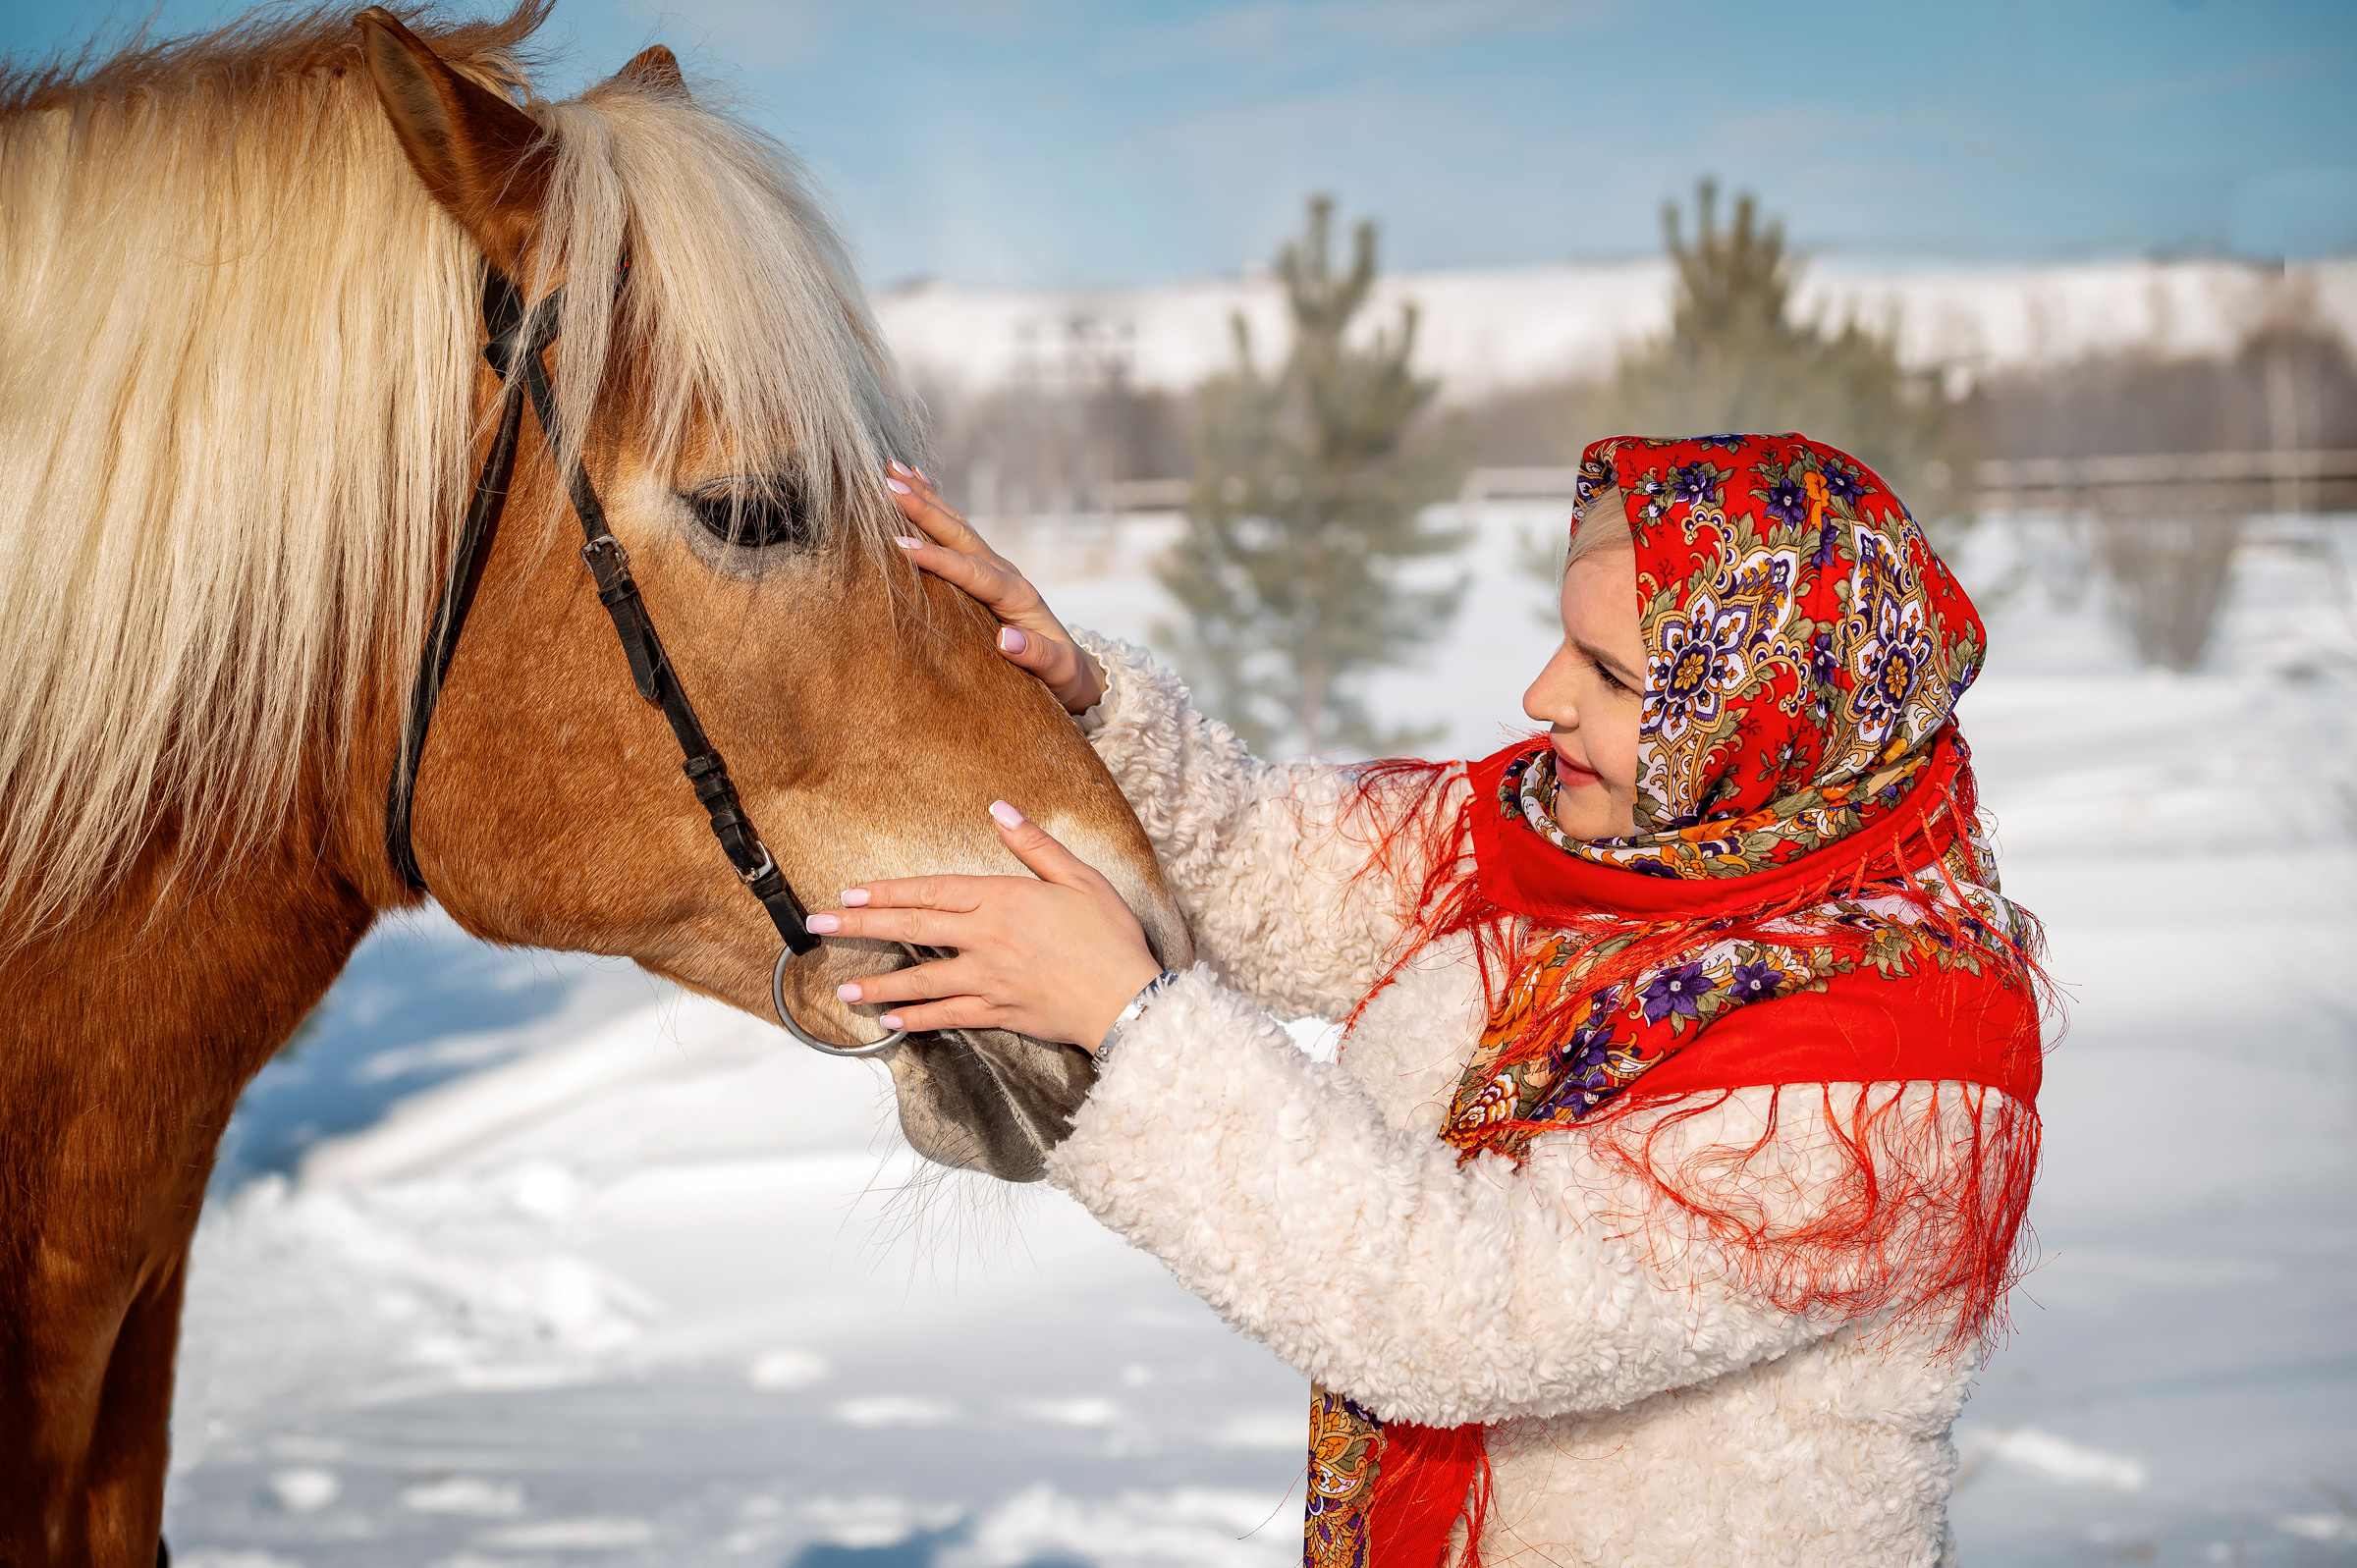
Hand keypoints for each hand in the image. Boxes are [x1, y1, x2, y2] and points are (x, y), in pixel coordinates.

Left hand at [809, 799, 1162, 1048]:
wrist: (1129, 1000)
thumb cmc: (1110, 937)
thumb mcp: (1080, 877)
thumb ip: (1035, 844)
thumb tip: (999, 810)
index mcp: (1003, 900)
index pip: (932, 892)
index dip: (888, 892)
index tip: (851, 894)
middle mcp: (987, 940)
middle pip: (913, 929)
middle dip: (862, 928)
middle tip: (820, 928)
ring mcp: (989, 980)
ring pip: (922, 980)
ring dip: (879, 983)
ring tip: (844, 988)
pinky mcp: (999, 1012)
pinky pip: (949, 1016)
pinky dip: (918, 1019)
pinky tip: (892, 1020)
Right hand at [885, 460, 1106, 713]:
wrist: (1075, 669)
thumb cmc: (1063, 675)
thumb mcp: (1057, 672)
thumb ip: (1036, 656)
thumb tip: (1006, 641)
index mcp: (1017, 597)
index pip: (972, 572)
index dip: (938, 558)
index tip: (902, 544)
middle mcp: (1005, 574)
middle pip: (961, 535)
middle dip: (925, 509)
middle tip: (889, 484)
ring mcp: (996, 569)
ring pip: (957, 526)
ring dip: (926, 497)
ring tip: (893, 468)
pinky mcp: (987, 571)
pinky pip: (957, 533)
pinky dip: (936, 507)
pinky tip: (918, 483)